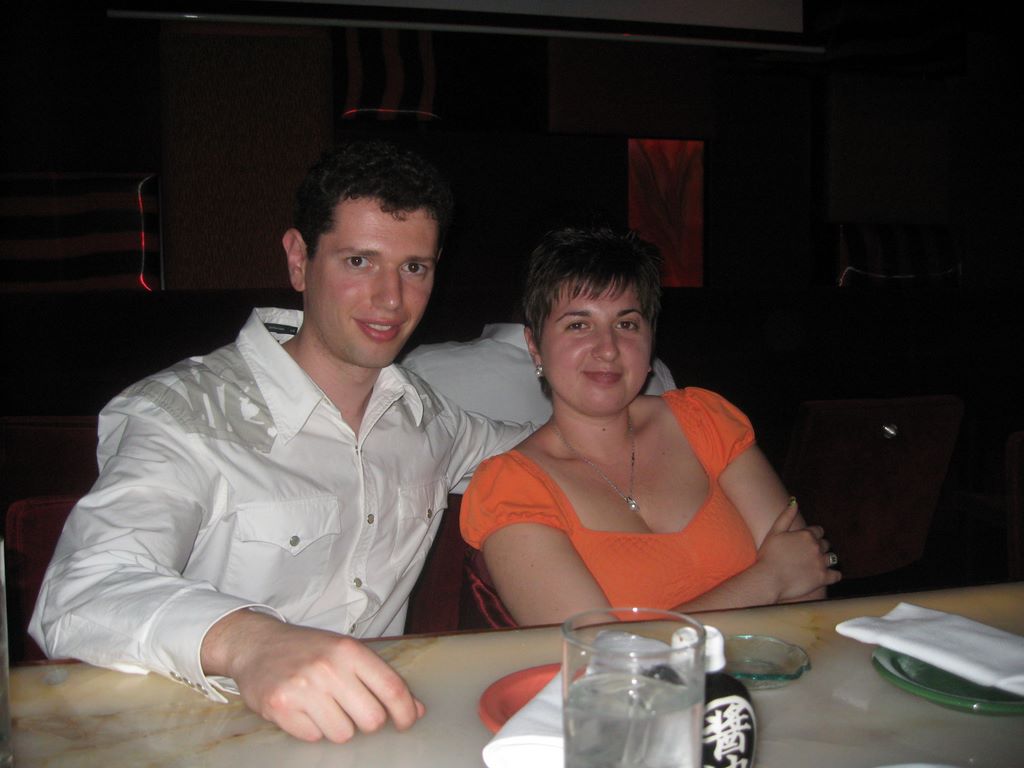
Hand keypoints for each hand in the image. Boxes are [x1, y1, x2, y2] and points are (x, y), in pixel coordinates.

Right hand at [201, 611, 423, 741]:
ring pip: (343, 734)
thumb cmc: (307, 650)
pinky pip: (314, 738)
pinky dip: (312, 729)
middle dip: (367, 722)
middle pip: (371, 719)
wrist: (256, 645)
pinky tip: (304, 710)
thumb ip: (379, 678)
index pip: (391, 687)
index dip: (405, 711)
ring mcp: (303, 688)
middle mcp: (327, 668)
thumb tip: (415, 709)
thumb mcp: (346, 652)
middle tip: (354, 711)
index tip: (407, 722)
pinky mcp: (280, 707)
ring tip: (324, 707)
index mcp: (349, 651)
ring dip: (338, 727)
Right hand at [754, 501, 840, 601]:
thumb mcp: (774, 532)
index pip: (819, 531)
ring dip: (826, 560)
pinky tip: (827, 576)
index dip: (813, 536)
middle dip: (820, 547)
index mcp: (806, 535)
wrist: (768, 579)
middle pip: (826, 544)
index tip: (806, 542)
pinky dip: (834, 575)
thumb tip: (794, 501)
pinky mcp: (823, 578)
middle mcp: (816, 547)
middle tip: (809, 555)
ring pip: (832, 558)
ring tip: (815, 565)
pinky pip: (836, 575)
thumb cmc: (768, 555)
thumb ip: (786, 516)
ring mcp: (821, 562)